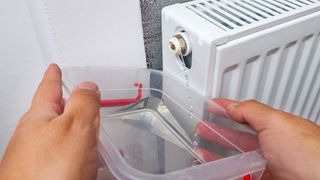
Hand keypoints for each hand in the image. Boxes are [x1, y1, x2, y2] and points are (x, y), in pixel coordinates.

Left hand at [0, 64, 100, 179]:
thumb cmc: (46, 173)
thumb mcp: (73, 127)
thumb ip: (83, 103)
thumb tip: (88, 86)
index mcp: (40, 117)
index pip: (49, 87)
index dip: (54, 76)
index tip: (54, 67)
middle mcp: (36, 136)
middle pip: (54, 112)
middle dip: (68, 103)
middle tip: (78, 95)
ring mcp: (39, 157)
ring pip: (63, 137)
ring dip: (80, 132)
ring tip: (93, 131)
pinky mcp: (48, 175)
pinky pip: (68, 158)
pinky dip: (82, 155)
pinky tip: (91, 164)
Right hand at [196, 99, 319, 179]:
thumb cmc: (310, 155)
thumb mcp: (276, 123)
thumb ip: (251, 111)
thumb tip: (232, 105)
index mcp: (276, 128)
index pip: (247, 114)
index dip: (229, 108)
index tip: (213, 105)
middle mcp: (271, 147)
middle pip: (238, 136)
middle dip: (217, 130)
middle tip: (202, 127)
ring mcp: (266, 166)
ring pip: (235, 158)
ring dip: (216, 153)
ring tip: (201, 149)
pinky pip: (237, 174)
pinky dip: (223, 171)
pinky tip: (214, 169)